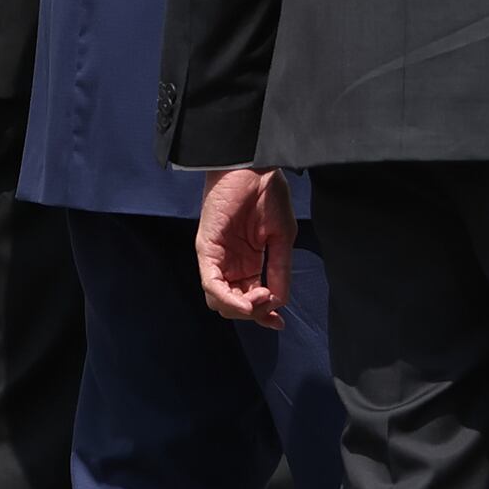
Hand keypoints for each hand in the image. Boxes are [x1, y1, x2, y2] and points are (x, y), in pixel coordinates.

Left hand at [195, 167, 293, 325]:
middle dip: (253, 312)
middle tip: (271, 300)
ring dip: (242, 308)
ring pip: (219, 301)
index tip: (279, 322)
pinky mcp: (206, 249)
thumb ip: (279, 270)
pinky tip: (248, 299)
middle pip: (232, 305)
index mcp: (247, 262)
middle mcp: (229, 264)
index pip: (248, 299)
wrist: (254, 167)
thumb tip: (279, 302)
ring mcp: (216, 258)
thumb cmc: (268, 194)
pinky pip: (211, 284)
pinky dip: (228, 298)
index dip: (262, 315)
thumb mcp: (281, 238)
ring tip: (262, 296)